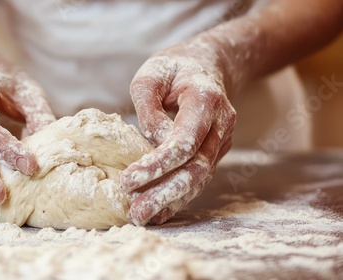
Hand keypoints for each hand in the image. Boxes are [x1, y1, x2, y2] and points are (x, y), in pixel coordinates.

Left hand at [121, 38, 236, 225]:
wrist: (208, 65)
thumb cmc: (174, 67)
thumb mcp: (151, 75)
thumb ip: (148, 108)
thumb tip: (150, 144)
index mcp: (206, 100)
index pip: (184, 142)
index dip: (156, 165)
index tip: (127, 180)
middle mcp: (221, 124)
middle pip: (195, 168)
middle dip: (165, 193)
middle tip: (137, 212)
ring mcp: (221, 141)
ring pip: (199, 179)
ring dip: (171, 201)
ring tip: (142, 217)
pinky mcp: (214, 151)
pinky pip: (198, 177)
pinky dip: (179, 196)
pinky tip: (159, 212)